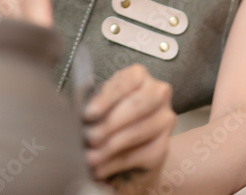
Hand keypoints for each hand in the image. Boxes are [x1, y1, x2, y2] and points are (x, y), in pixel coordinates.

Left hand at [82, 64, 175, 188]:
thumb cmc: (110, 113)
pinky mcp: (163, 146)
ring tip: (89, 157)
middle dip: (110, 124)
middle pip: (136, 107)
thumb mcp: (101, 103)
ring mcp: (165, 119)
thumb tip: (80, 117)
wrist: (132, 141)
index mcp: (138, 76)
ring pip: (138, 131)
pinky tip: (100, 168)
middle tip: (88, 137)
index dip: (105, 99)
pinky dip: (116, 163)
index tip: (88, 114)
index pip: (124, 84)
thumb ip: (95, 106)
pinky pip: (140, 155)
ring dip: (110, 146)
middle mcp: (158, 93)